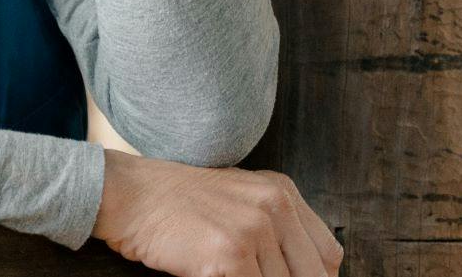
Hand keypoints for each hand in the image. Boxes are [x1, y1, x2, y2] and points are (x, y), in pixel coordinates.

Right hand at [94, 151, 341, 276]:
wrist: (133, 196)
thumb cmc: (181, 205)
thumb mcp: (241, 201)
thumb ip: (278, 231)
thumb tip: (312, 275)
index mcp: (282, 192)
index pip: (328, 256)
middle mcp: (275, 206)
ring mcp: (253, 228)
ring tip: (233, 276)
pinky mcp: (230, 253)